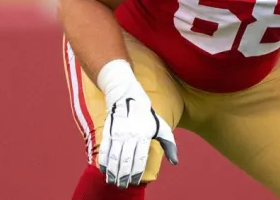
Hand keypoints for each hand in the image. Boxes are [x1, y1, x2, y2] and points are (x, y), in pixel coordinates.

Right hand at [96, 60, 177, 188]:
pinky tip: (104, 170)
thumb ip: (169, 145)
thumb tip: (175, 162)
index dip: (136, 173)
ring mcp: (118, 133)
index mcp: (144, 135)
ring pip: (114, 157)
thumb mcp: (161, 126)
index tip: (133, 182)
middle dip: (123, 176)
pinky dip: (104, 162)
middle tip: (123, 185)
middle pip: (126, 160)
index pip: (139, 159)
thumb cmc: (146, 114)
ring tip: (114, 181)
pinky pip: (105, 150)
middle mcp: (131, 135)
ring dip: (113, 172)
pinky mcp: (108, 130)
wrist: (127, 94)